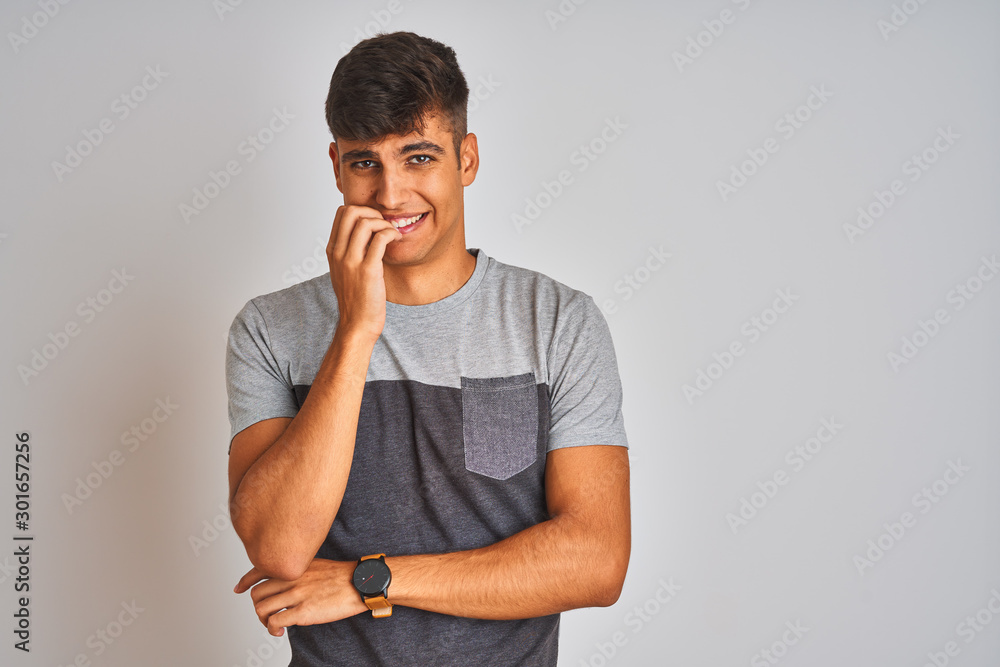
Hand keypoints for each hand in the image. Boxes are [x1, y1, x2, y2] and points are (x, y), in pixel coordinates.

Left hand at [234, 558, 369, 636]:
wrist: (360, 583)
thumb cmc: (342, 575)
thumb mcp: (316, 563)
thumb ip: (298, 570)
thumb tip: (287, 581)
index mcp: (294, 566)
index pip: (259, 570)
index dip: (245, 581)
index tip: (239, 588)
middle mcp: (291, 578)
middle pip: (256, 592)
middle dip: (257, 606)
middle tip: (267, 614)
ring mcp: (296, 595)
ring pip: (261, 608)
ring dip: (263, 620)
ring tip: (274, 625)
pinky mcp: (303, 612)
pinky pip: (275, 621)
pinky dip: (272, 629)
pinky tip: (281, 631)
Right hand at [327, 204, 401, 342]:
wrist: (357, 324)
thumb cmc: (355, 299)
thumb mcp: (344, 271)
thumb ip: (349, 251)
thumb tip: (365, 232)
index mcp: (332, 251)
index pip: (341, 213)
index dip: (361, 210)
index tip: (375, 221)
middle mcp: (338, 253)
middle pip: (351, 211)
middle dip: (372, 212)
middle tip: (384, 224)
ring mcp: (351, 261)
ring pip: (366, 222)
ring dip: (384, 223)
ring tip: (392, 234)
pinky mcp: (368, 270)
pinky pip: (380, 239)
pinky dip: (391, 233)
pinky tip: (396, 240)